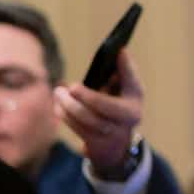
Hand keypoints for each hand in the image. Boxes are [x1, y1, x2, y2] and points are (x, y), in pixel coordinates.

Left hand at [55, 50, 143, 176]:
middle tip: (70, 87)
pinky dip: (64, 114)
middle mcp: (127, 120)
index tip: (117, 50)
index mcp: (135, 102)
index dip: (126, 68)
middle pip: (103, 107)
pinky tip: (59, 104)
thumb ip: (125, 73)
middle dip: (85, 96)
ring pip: (86, 118)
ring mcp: (110, 134)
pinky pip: (76, 127)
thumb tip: (119, 51)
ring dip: (68, 104)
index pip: (131, 82)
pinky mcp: (94, 143)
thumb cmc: (120, 107)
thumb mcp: (128, 92)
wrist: (116, 143)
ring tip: (58, 92)